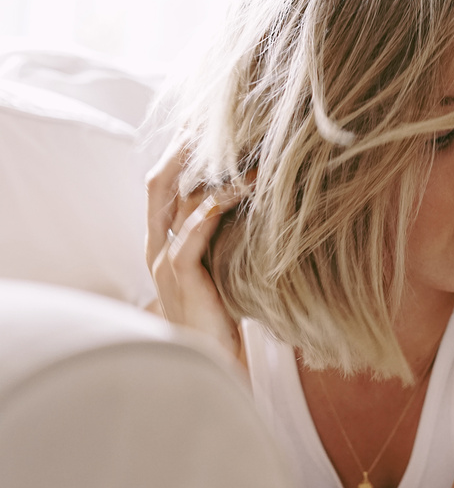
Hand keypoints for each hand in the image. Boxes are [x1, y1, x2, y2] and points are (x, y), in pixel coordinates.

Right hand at [146, 142, 246, 363]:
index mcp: (164, 243)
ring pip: (175, 199)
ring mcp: (163, 260)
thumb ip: (227, 239)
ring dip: (210, 170)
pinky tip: (240, 189)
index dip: (181, 154)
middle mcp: (156, 247)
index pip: (165, 186)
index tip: (207, 126)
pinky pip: (192, 230)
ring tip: (241, 149)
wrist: (213, 368)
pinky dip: (215, 205)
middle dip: (184, 148)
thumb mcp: (224, 269)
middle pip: (161, 181)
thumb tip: (262, 204)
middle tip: (212, 120)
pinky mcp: (179, 275)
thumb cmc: (224, 321)